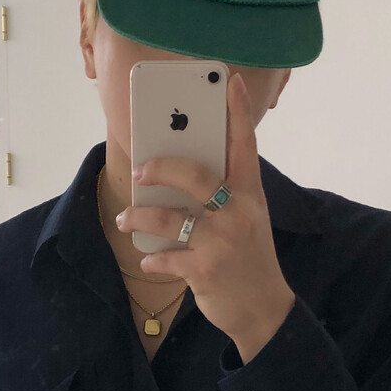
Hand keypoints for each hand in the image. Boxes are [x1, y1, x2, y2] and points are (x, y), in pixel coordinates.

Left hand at [115, 70, 294, 352]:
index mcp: (251, 195)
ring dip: (140, 218)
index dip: (238, 112)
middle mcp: (239, 213)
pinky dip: (153, 258)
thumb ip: (222, 196)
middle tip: (139, 169)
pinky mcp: (205, 269)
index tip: (230, 80)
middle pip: (196, 175)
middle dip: (161, 168)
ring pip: (171, 217)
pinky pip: (167, 255)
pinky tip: (149, 259)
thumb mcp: (246, 220)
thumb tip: (174, 176)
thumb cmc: (248, 258)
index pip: (246, 145)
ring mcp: (223, 241)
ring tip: (126, 220)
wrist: (264, 310)